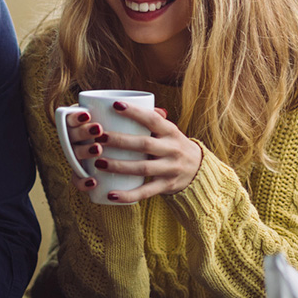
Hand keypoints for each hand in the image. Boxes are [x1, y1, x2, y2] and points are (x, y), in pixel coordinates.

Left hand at [67, 102, 202, 201]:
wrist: (199, 170)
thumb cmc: (174, 145)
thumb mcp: (169, 130)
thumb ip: (152, 118)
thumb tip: (124, 103)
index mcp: (171, 132)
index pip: (152, 119)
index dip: (135, 112)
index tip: (115, 105)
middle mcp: (172, 149)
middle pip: (144, 144)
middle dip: (119, 141)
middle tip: (98, 137)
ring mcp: (170, 169)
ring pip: (142, 168)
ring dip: (119, 166)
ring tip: (98, 163)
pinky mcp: (166, 186)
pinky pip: (146, 192)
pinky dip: (128, 195)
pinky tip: (110, 194)